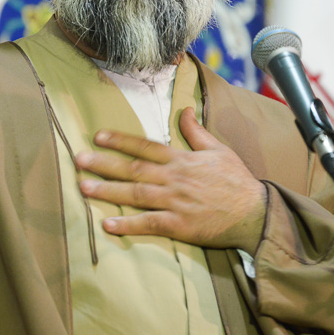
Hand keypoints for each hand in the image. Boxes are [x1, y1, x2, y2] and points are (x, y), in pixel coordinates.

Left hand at [74, 107, 266, 253]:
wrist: (254, 212)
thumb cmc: (236, 180)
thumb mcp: (218, 149)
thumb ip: (196, 131)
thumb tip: (184, 109)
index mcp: (182, 159)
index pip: (146, 146)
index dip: (121, 140)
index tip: (98, 136)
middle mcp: (174, 178)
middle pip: (134, 169)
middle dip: (104, 164)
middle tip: (79, 160)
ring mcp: (175, 202)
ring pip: (136, 194)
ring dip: (108, 191)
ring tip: (84, 188)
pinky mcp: (180, 225)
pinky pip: (149, 224)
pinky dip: (128, 224)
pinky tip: (108, 225)